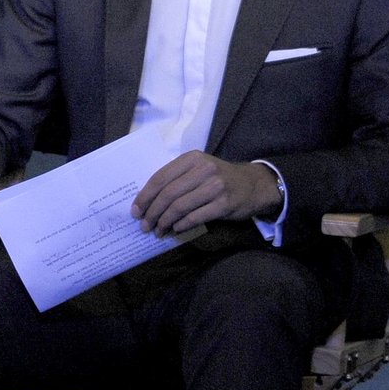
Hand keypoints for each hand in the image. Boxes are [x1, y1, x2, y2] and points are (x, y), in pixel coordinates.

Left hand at [131, 153, 281, 235]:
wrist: (253, 185)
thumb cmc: (219, 179)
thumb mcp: (198, 169)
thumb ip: (176, 179)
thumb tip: (147, 202)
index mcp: (192, 158)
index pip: (160, 178)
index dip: (145, 196)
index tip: (135, 211)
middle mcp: (203, 169)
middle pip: (168, 194)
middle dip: (152, 212)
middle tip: (145, 226)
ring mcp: (215, 186)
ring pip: (179, 207)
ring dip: (164, 222)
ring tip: (158, 231)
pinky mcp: (224, 204)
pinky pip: (195, 217)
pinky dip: (181, 225)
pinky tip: (175, 229)